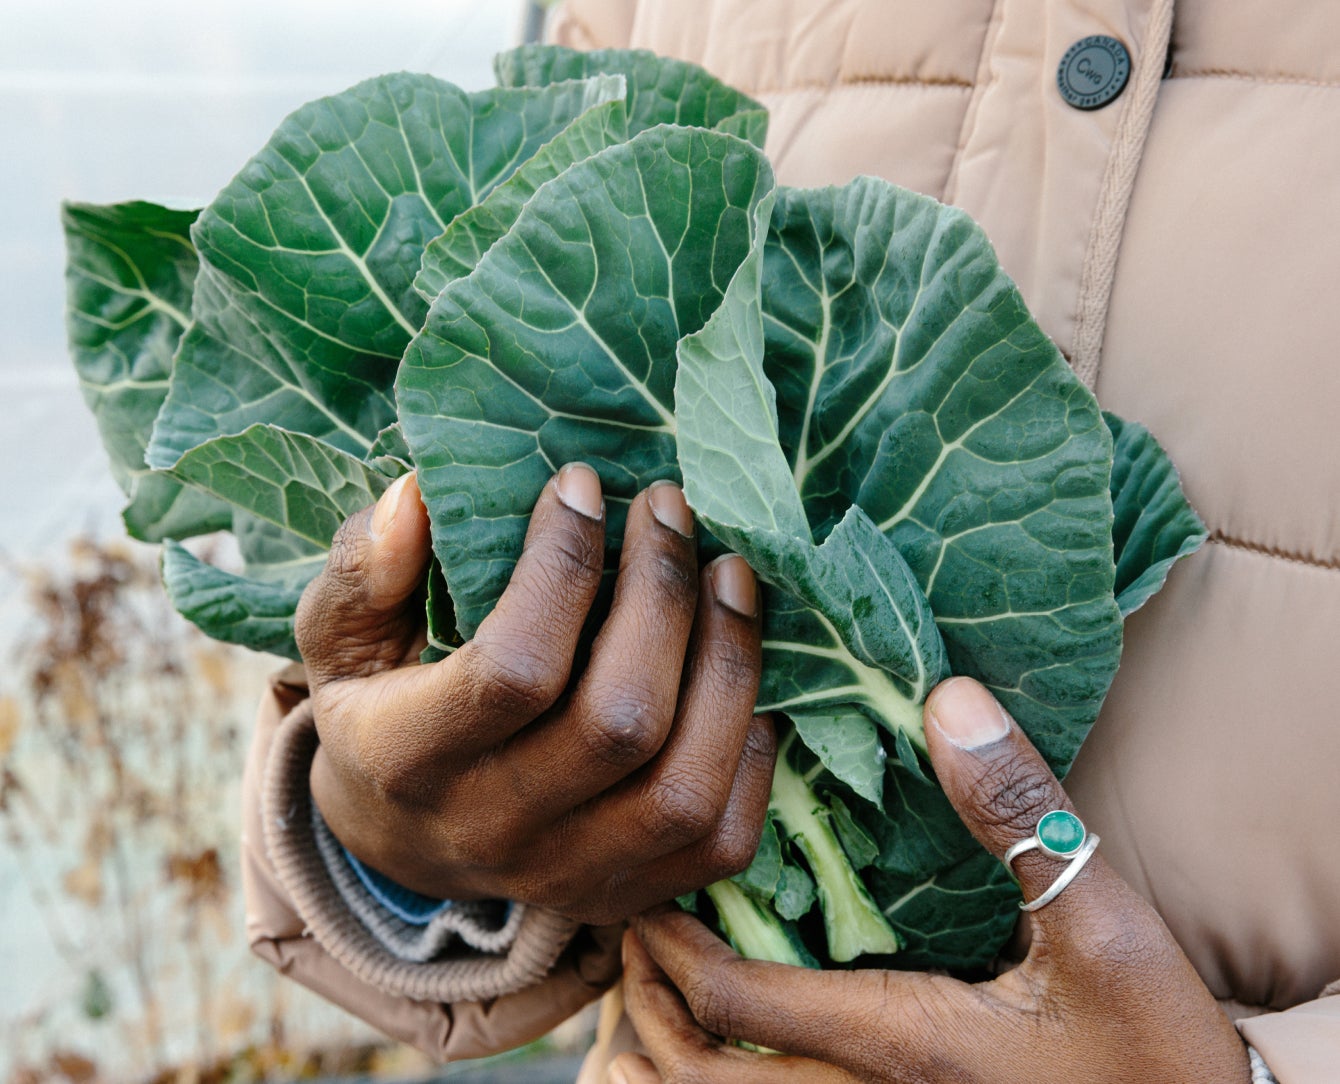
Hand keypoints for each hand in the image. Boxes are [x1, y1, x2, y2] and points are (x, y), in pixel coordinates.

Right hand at [297, 464, 775, 924]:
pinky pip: (723, 839)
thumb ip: (361, 570)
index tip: (581, 485)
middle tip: (670, 509)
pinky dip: (751, 749)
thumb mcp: (338, 639)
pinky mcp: (628, 895)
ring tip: (730, 575)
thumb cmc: (376, 711)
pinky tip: (740, 672)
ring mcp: (570, 874)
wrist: (401, 842)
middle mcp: (494, 829)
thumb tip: (418, 497)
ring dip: (728, 666)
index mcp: (409, 760)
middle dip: (663, 597)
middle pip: (620, 722)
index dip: (562, 568)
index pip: (514, 669)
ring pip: (685, 787)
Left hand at [611, 677, 1250, 1083]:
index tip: (642, 883)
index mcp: (898, 1045)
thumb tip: (949, 702)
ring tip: (652, 992)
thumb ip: (1021, 817)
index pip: (733, 998)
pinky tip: (724, 1053)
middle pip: (694, 1079)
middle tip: (630, 932)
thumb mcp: (1108, 927)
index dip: (667, 942)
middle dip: (641, 1006)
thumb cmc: (1155, 1054)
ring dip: (664, 1060)